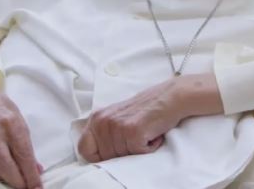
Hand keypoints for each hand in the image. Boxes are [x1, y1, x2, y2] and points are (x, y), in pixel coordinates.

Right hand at [0, 81, 42, 188]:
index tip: (37, 187)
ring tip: (12, 178)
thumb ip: (26, 145)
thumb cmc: (2, 110)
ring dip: (5, 178)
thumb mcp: (20, 122)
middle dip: (19, 182)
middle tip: (25, 187)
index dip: (31, 175)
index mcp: (12, 124)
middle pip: (7, 167)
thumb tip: (36, 168)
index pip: (24, 156)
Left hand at [76, 73, 223, 161]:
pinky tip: (152, 134)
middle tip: (136, 136)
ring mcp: (117, 126)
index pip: (84, 149)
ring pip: (122, 157)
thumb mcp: (116, 117)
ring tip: (145, 133)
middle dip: (122, 153)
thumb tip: (96, 156)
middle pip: (105, 156)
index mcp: (97, 118)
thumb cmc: (146, 109)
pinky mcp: (132, 132)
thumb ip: (103, 132)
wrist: (169, 97)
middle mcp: (103, 121)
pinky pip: (138, 154)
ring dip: (137, 150)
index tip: (113, 153)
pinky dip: (148, 148)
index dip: (99, 156)